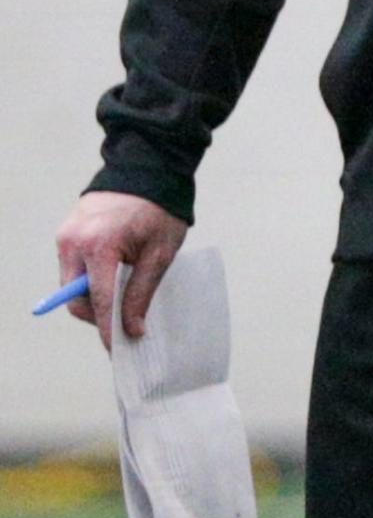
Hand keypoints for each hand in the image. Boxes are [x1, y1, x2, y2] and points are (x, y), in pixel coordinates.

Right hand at [54, 191, 187, 352]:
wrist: (149, 166)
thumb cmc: (160, 208)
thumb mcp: (159, 254)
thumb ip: (141, 294)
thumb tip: (132, 330)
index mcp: (99, 245)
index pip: (99, 302)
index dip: (108, 330)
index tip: (116, 350)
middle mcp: (74, 240)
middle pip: (76, 299)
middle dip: (98, 315)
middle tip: (124, 319)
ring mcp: (66, 234)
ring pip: (72, 285)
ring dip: (94, 295)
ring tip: (123, 288)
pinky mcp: (66, 230)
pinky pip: (73, 266)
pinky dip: (90, 277)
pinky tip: (113, 272)